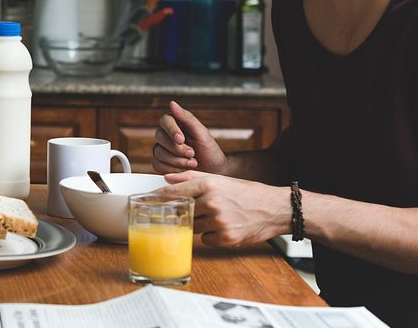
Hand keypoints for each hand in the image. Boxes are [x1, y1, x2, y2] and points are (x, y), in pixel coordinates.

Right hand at [152, 101, 227, 174]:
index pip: (165, 121)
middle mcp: (167, 136)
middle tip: (193, 154)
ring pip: (158, 152)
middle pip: (160, 137)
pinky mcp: (161, 164)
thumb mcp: (202, 133)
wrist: (214, 172)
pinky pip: (158, 165)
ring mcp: (163, 150)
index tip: (181, 139)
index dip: (171, 130)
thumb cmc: (210, 151)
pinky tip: (183, 169)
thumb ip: (187, 118)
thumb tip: (172, 103)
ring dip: (177, 160)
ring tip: (192, 163)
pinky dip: (172, 169)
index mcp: (176, 124)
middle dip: (177, 149)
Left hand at [163, 171, 288, 246]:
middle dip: (177, 214)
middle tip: (177, 214)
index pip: (172, 192)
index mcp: (208, 184)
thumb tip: (166, 177)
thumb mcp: (219, 179)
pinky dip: (209, 236)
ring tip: (214, 217)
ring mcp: (219, 221)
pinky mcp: (227, 238)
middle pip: (180, 212)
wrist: (275, 208)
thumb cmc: (246, 193)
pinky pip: (205, 240)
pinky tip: (222, 228)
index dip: (155, 198)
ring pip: (192, 227)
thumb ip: (190, 178)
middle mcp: (212, 201)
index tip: (142, 202)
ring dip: (197, 224)